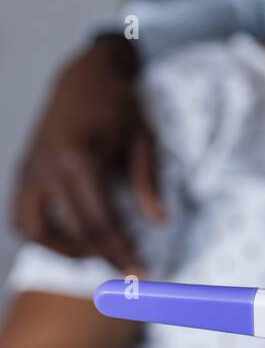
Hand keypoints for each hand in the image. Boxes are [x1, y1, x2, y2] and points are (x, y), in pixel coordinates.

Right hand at [10, 37, 163, 270]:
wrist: (85, 74)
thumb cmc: (118, 104)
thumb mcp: (142, 138)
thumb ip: (147, 181)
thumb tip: (159, 220)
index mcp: (80, 160)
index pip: (102, 222)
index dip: (122, 252)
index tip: (141, 273)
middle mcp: (48, 168)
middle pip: (74, 231)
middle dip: (103, 257)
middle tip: (128, 269)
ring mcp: (30, 169)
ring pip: (36, 230)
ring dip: (65, 250)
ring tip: (96, 252)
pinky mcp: (22, 170)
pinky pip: (22, 215)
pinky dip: (42, 233)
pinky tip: (69, 237)